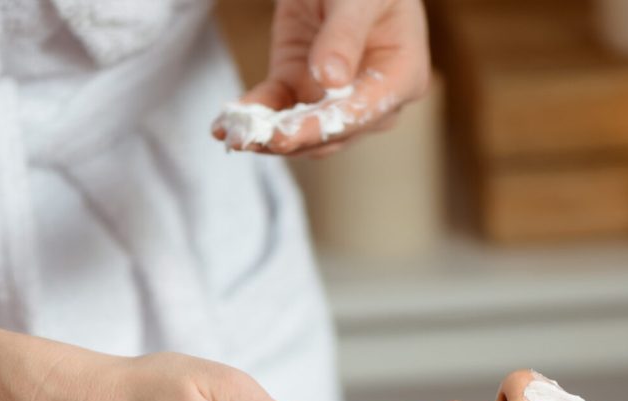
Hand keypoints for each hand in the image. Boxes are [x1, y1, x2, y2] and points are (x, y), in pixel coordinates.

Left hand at [213, 0, 429, 155]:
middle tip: (249, 138)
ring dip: (265, 134)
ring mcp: (337, 100)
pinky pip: (278, 109)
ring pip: (301, 130)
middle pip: (330, 133)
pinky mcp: (302, 88)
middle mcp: (373, 100)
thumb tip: (331, 80)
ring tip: (232, 133)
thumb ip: (346, 35)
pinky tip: (226, 127)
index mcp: (402, 77)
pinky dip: (253, 115)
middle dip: (287, 137)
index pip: (361, 113)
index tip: (285, 134)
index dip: (321, 127)